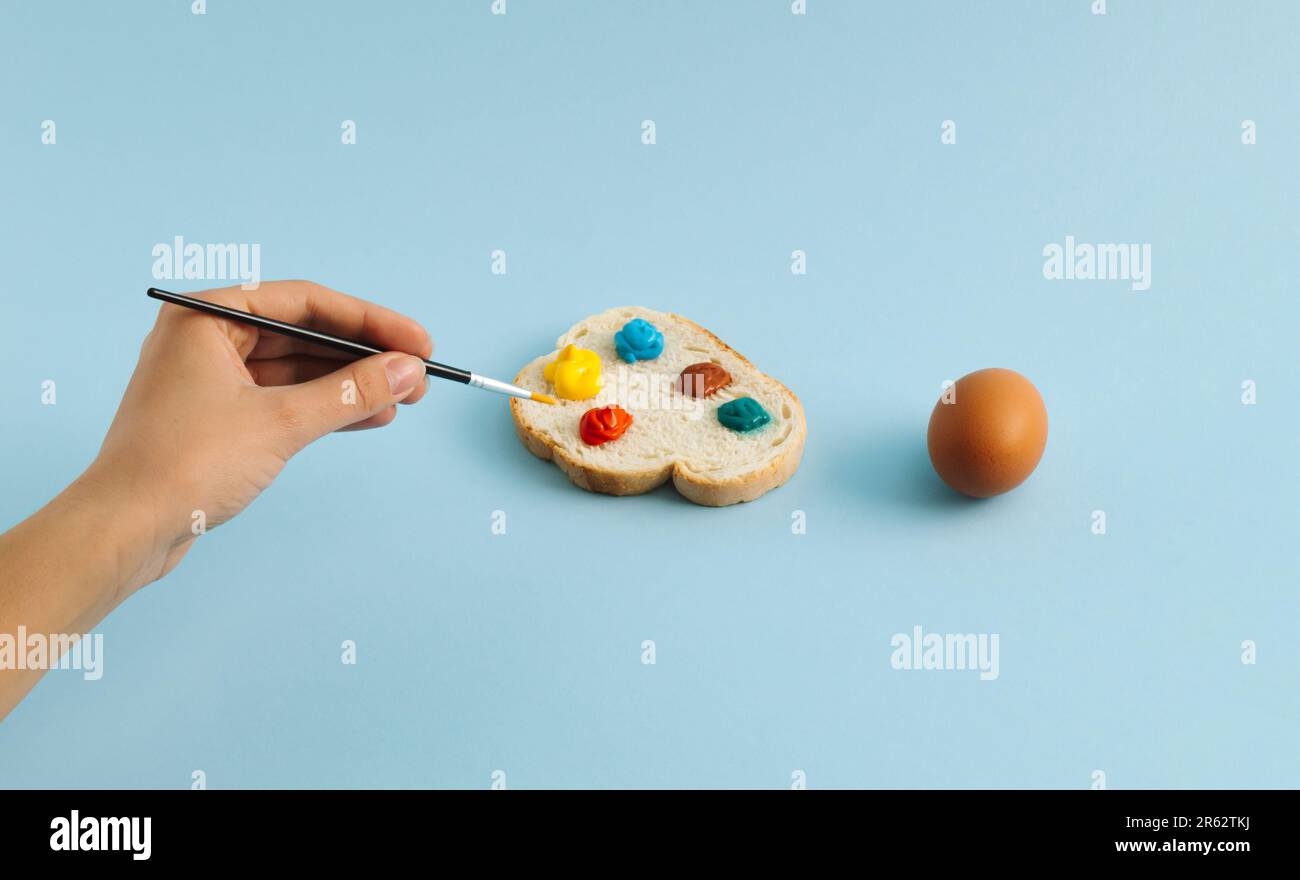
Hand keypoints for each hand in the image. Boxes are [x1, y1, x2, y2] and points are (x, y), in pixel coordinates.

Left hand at [88, 280, 431, 596]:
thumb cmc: (183, 466)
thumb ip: (350, 393)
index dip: (370, 321)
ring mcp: (211, 380)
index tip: (417, 341)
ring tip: (402, 399)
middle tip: (415, 374)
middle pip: (305, 333)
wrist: (125, 530)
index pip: (306, 303)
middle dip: (364, 356)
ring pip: (298, 369)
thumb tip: (407, 371)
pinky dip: (325, 407)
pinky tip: (368, 417)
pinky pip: (284, 398)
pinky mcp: (219, 417)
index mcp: (207, 317)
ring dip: (350, 384)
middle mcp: (206, 339)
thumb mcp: (281, 423)